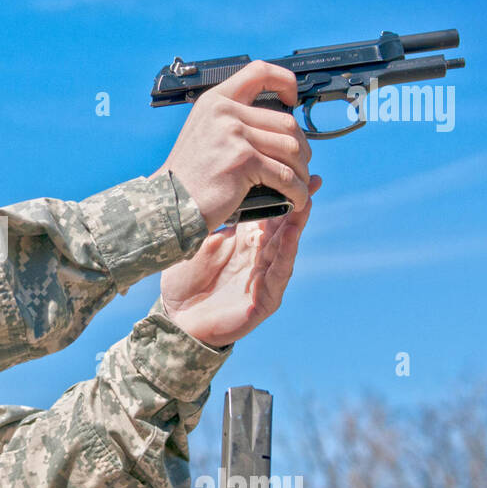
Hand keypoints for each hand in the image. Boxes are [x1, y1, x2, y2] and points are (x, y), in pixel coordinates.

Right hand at [152, 60, 311, 228]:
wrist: (169, 203)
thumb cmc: (189, 177)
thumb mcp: (205, 134)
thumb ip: (234, 122)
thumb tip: (280, 126)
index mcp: (215, 101)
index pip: (259, 72)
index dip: (283, 80)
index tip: (292, 97)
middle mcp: (224, 112)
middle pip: (286, 122)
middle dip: (301, 148)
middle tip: (299, 165)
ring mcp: (233, 134)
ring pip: (291, 148)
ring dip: (301, 171)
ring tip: (299, 185)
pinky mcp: (243, 159)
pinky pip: (285, 175)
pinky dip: (297, 191)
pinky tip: (296, 199)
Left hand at [159, 175, 320, 348]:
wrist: (175, 318)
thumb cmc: (188, 280)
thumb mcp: (206, 241)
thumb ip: (223, 219)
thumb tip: (229, 183)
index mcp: (248, 243)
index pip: (272, 213)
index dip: (283, 192)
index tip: (295, 169)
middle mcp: (261, 259)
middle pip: (285, 227)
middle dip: (298, 204)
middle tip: (311, 180)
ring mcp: (265, 281)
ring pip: (286, 249)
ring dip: (296, 227)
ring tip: (305, 203)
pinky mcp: (264, 303)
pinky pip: (277, 277)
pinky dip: (284, 256)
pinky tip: (289, 238)